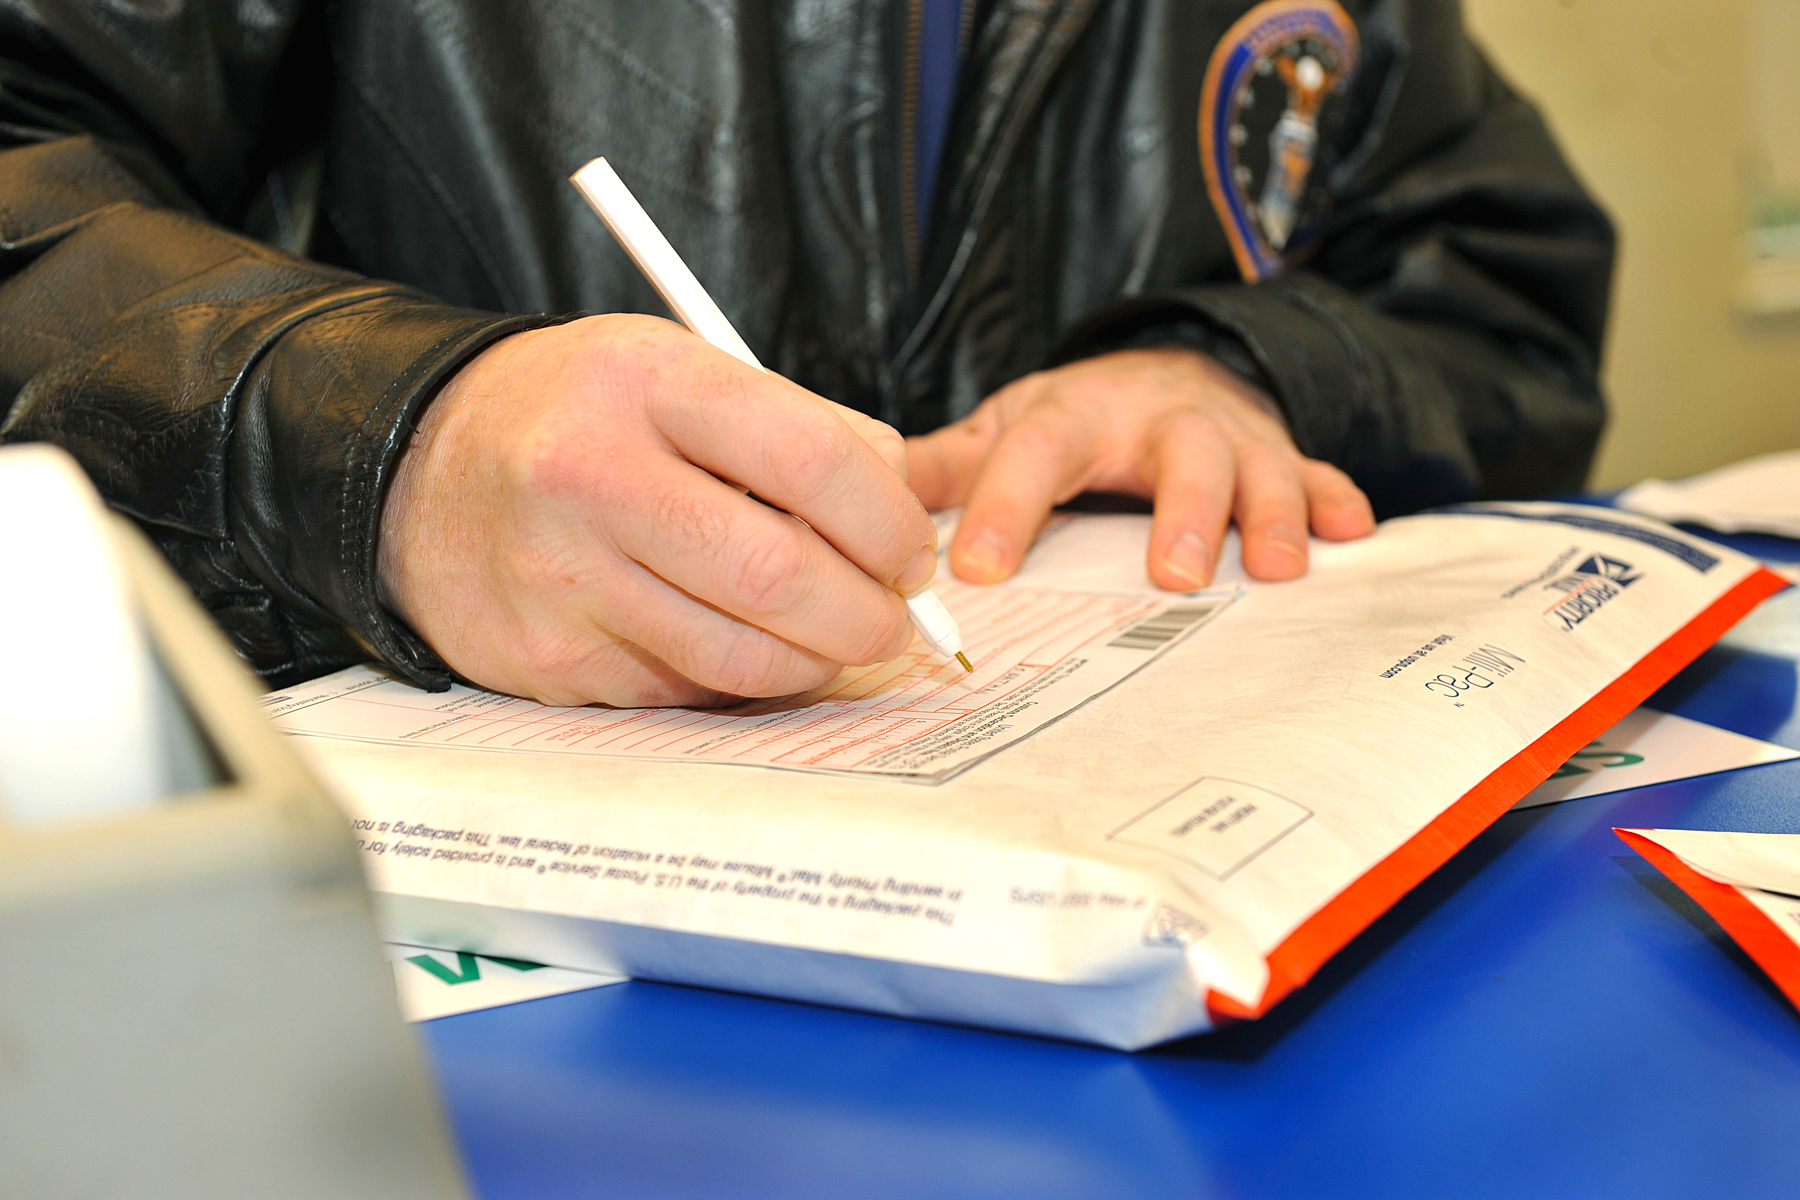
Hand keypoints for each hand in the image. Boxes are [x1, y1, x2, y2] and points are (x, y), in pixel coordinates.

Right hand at [378, 314, 938, 706]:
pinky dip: (738, 680)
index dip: (889, 519)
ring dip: (816, 662)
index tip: (910, 548)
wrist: (413, 472)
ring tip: (833, 639)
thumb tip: (901, 504)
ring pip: (741, 655)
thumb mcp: (674, 370)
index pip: (811, 458)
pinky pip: (685, 691)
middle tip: (891, 617)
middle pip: (780, 574)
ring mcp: (561, 578)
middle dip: (868, 614)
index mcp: (642, 381)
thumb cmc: (577, 416)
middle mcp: (590, 476)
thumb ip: (792, 425)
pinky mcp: (547, 659)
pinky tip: (738, 644)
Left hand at [906, 347, 1373, 587]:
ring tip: (1279, 568)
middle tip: (1171, 576)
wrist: (1163, 368)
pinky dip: (1334, 500)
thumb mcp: (1009, 428)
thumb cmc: (1076, 420)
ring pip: (1257, 465)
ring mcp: (1227, 436)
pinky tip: (1353, 531)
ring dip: (1269, 514)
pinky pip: (1316, 473)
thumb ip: (950, 465)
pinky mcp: (1280, 454)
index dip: (1008, 508)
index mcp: (1074, 418)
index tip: (980, 570)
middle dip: (1180, 512)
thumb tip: (862, 493)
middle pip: (1175, 454)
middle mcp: (1157, 420)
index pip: (1036, 455)